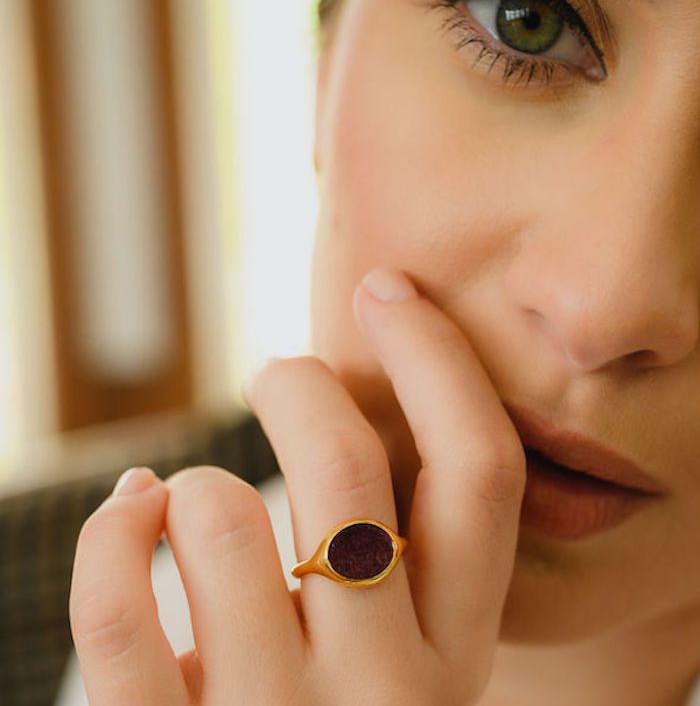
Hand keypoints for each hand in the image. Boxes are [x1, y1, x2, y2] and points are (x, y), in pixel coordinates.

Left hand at [68, 267, 525, 705]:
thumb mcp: (407, 663)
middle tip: (278, 372)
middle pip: (348, 467)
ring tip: (188, 500)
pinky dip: (113, 528)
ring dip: (196, 483)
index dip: (437, 360)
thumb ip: (400, 556)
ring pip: (224, 519)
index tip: (388, 293)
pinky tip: (129, 510)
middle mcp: (388, 693)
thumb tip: (318, 401)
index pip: (483, 473)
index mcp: (459, 656)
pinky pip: (118, 607)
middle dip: (301, 384)